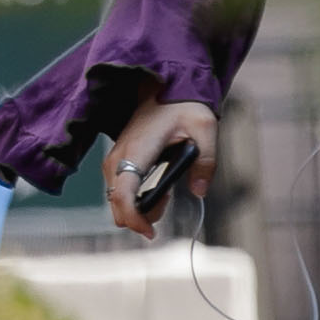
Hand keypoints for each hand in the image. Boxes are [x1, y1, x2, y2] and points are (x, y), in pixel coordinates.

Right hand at [100, 98, 218, 237]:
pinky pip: (119, 190)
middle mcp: (118, 158)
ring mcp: (114, 159)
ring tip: (166, 195)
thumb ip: (206, 162)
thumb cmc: (184, 105)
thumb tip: (199, 191)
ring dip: (140, 208)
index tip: (152, 232)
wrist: (165, 86)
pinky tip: (158, 187)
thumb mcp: (205, 129)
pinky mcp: (117, 160)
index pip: (123, 196)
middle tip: (167, 205)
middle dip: (141, 216)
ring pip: (116, 201)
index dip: (135, 219)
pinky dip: (135, 198)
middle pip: (117, 206)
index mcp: (137, 151)